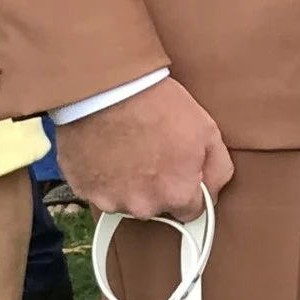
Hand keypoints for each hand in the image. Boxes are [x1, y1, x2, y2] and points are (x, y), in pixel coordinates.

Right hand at [56, 76, 232, 219]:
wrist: (106, 87)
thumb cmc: (155, 104)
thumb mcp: (207, 130)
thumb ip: (218, 169)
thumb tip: (213, 191)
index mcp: (175, 194)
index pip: (191, 212)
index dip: (187, 189)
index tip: (179, 173)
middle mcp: (142, 205)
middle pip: (155, 206)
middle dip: (155, 187)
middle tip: (150, 151)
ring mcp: (108, 199)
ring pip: (124, 200)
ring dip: (125, 183)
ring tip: (125, 148)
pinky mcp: (81, 188)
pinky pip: (96, 190)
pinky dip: (100, 176)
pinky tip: (104, 150)